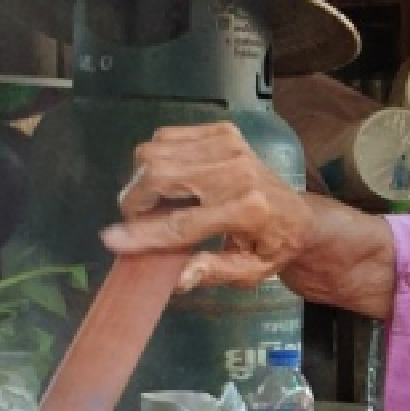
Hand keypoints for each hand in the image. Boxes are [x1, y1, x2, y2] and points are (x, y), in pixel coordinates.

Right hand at [103, 120, 307, 294]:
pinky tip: (169, 179)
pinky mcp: (222, 131)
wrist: (300, 213)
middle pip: (160, 175)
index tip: (109, 240)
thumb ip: (213, 272)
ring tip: (154, 202)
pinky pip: (166, 137)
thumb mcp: (250, 273)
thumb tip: (178, 278)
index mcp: (248, 211)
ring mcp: (229, 145)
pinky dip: (157, 159)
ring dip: (142, 179)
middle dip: (135, 199)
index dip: (142, 234)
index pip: (182, 223)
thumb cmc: (271, 248)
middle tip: (137, 220)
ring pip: (155, 152)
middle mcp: (237, 172)